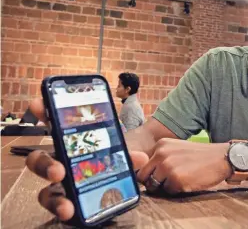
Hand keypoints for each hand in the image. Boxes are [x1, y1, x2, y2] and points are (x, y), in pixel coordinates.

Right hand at [25, 99, 149, 220]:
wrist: (120, 185)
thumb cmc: (111, 161)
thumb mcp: (121, 153)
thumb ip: (128, 154)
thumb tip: (140, 158)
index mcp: (71, 142)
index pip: (53, 124)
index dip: (44, 112)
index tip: (38, 104)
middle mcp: (61, 161)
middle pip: (40, 160)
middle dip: (45, 164)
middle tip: (58, 171)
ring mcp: (62, 184)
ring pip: (45, 190)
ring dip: (54, 197)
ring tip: (66, 205)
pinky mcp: (67, 201)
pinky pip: (60, 206)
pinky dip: (63, 209)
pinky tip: (71, 211)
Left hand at [137, 138, 231, 193]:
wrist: (221, 157)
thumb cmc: (200, 156)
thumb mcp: (177, 149)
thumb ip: (161, 157)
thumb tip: (146, 174)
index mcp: (160, 145)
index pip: (143, 164)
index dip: (150, 173)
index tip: (159, 175)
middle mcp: (161, 154)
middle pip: (144, 176)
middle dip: (153, 182)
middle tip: (168, 181)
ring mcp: (167, 167)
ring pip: (155, 185)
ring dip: (165, 186)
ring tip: (181, 179)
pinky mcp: (176, 179)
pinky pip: (168, 192)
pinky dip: (177, 190)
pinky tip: (188, 181)